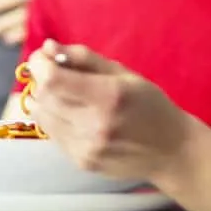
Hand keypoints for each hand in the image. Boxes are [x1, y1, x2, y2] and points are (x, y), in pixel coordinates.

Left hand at [26, 39, 188, 181]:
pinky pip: (52, 133)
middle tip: (53, 72)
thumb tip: (48, 47)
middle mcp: (95, 125)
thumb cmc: (149, 104)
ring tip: (63, 93)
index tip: (43, 57)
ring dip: (45, 99)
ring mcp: (87, 147)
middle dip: (41, 79)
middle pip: (44, 97)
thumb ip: (83, 58)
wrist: (171, 150)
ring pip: (42, 116)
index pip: (53, 80)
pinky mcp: (82, 162)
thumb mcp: (123, 73)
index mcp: (109, 96)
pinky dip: (54, 118)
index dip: (40, 64)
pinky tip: (71, 113)